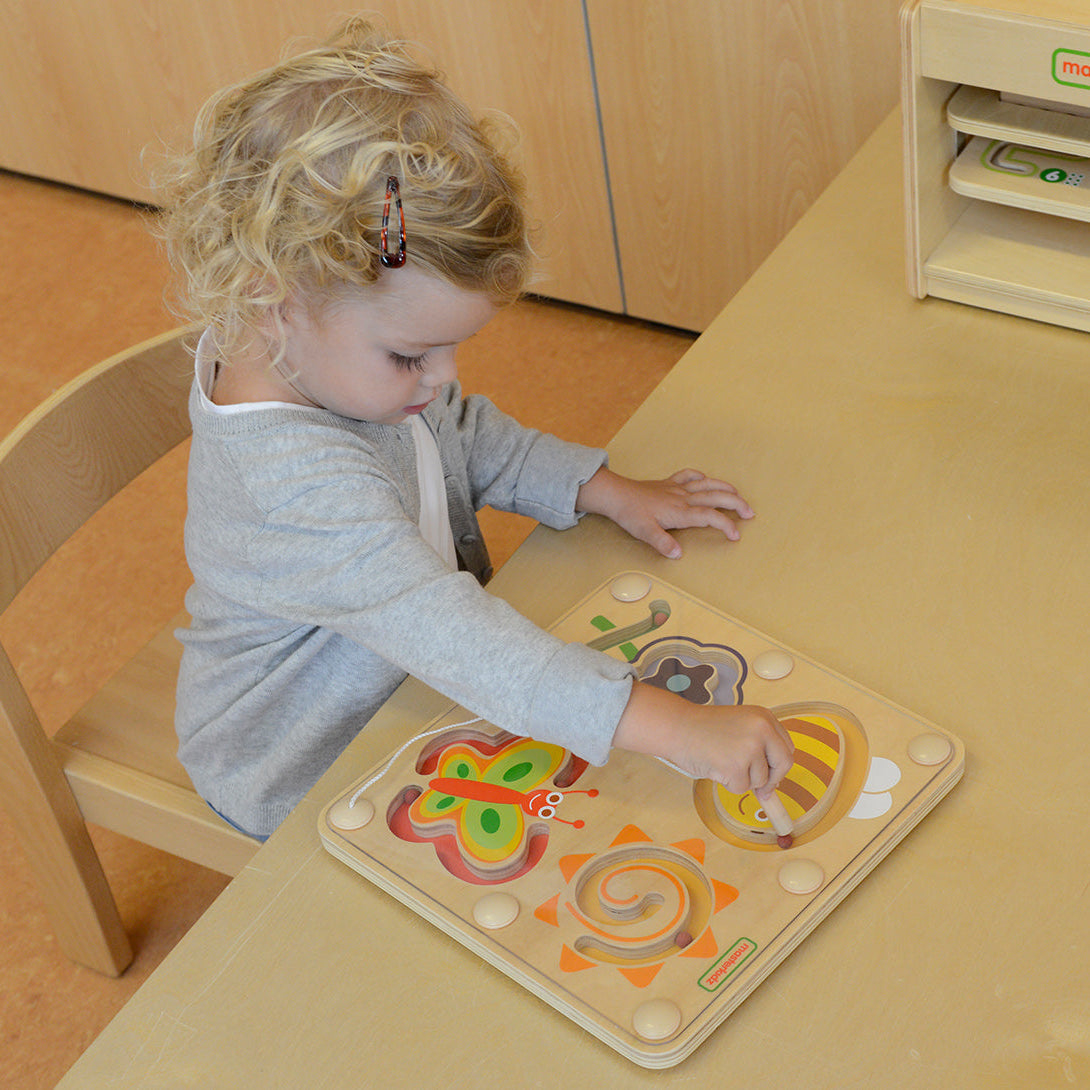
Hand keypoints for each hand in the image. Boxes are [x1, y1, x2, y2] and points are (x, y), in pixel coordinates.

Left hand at [577, 467, 753, 558]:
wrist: (616, 494)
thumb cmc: (630, 514)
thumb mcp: (645, 533)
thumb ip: (663, 543)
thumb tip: (678, 554)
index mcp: (680, 512)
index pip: (710, 516)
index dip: (726, 525)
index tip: (736, 535)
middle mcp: (683, 498)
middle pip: (716, 497)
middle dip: (736, 504)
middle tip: (750, 513)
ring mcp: (676, 488)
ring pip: (707, 484)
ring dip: (725, 488)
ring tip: (739, 494)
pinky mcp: (668, 483)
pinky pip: (689, 475)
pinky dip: (700, 476)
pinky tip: (705, 479)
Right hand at [612, 682, 794, 794]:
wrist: (677, 727)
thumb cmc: (702, 728)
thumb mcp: (739, 727)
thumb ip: (758, 746)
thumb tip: (772, 784)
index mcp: (764, 717)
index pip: (786, 747)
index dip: (778, 764)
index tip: (771, 773)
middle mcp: (762, 729)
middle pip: (784, 764)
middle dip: (773, 779)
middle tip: (761, 789)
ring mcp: (750, 748)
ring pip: (761, 780)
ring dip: (743, 779)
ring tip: (722, 761)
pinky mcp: (736, 767)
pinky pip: (741, 787)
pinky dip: (728, 784)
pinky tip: (715, 767)